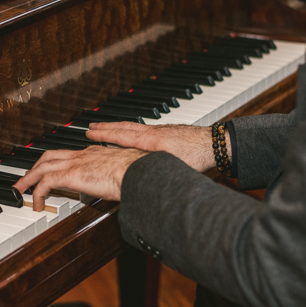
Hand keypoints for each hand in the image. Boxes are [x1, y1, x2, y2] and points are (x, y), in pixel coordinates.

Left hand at [13, 145, 147, 210]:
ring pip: (42, 167)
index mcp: (93, 153)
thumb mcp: (121, 174)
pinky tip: (37, 204)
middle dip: (35, 167)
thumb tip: (115, 192)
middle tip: (26, 179)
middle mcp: (82, 155)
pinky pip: (46, 183)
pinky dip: (37, 193)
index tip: (50, 171)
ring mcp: (75, 163)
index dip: (55, 162)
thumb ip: (112, 180)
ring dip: (28, 179)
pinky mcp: (72, 174)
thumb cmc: (135, 173)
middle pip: (49, 156)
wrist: (137, 170)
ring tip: (20, 191)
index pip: (67, 154)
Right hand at [85, 121, 219, 171]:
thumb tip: (137, 181)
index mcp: (150, 140)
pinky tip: (134, 133)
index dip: (104, 134)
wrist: (215, 143)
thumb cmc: (196, 156)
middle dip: (106, 127)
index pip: (121, 135)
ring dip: (118, 126)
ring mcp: (160, 130)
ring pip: (134, 126)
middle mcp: (153, 132)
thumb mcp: (171, 166)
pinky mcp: (168, 132)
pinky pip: (144, 128)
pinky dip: (133, 128)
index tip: (89, 131)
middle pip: (124, 127)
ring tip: (107, 127)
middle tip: (91, 126)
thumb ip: (154, 170)